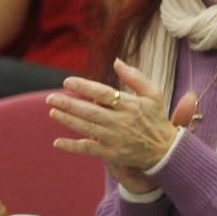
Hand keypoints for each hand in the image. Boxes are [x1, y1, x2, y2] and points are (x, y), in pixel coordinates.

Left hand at [47, 59, 179, 183]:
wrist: (166, 151)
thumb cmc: (155, 118)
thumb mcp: (153, 94)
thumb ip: (135, 77)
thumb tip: (116, 61)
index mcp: (130, 105)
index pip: (103, 93)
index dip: (84, 87)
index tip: (67, 82)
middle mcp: (121, 122)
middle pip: (90, 111)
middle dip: (69, 104)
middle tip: (51, 98)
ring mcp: (115, 139)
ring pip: (87, 128)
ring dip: (67, 120)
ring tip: (52, 112)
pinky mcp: (112, 154)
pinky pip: (88, 149)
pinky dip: (72, 147)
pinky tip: (57, 142)